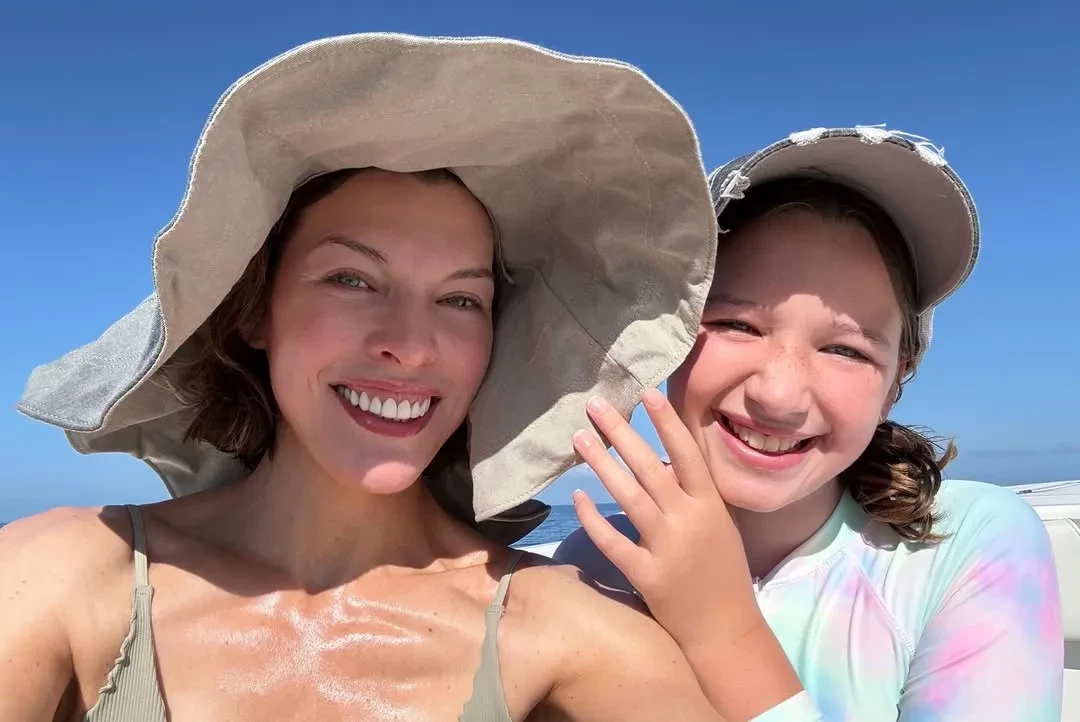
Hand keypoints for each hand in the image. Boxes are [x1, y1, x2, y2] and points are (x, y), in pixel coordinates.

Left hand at [570, 389, 758, 646]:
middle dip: (621, 433)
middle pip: (649, 468)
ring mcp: (666, 548)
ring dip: (602, 464)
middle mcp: (688, 521)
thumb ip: (689, 494)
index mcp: (710, 505)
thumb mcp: (716, 524)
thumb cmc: (721, 570)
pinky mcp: (647, 575)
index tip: (646, 392)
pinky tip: (577, 496)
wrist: (726, 629)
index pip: (686, 454)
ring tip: (579, 438)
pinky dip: (594, 518)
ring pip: (628, 497)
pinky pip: (613, 541)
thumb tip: (657, 461)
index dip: (667, 422)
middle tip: (595, 405)